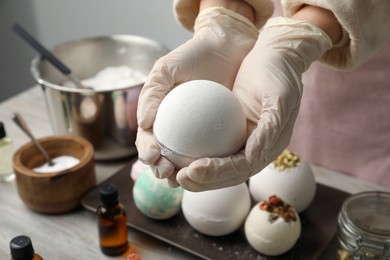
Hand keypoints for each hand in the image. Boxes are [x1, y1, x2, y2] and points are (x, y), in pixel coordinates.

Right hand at [136, 7, 257, 185]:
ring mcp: (198, 135)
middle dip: (161, 170)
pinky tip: (212, 169)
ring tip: (185, 178)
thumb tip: (143, 123)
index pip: (147, 140)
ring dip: (183, 174)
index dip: (147, 151)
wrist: (227, 47)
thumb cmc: (194, 55)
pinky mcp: (220, 136)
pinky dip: (210, 164)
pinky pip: (213, 153)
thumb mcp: (167, 68)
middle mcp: (176, 129)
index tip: (153, 155)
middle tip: (167, 172)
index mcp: (159, 116)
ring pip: (186, 161)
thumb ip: (152, 93)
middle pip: (164, 157)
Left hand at [176, 17, 332, 190]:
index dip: (219, 173)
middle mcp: (256, 149)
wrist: (274, 56)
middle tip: (179, 178)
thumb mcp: (281, 97)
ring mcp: (243, 141)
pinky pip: (213, 148)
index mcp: (270, 145)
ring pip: (219, 166)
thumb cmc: (278, 73)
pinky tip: (177, 154)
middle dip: (204, 181)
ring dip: (197, 174)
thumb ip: (270, 128)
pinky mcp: (231, 130)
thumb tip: (252, 157)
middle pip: (229, 174)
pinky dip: (196, 155)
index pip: (242, 167)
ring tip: (173, 174)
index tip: (194, 170)